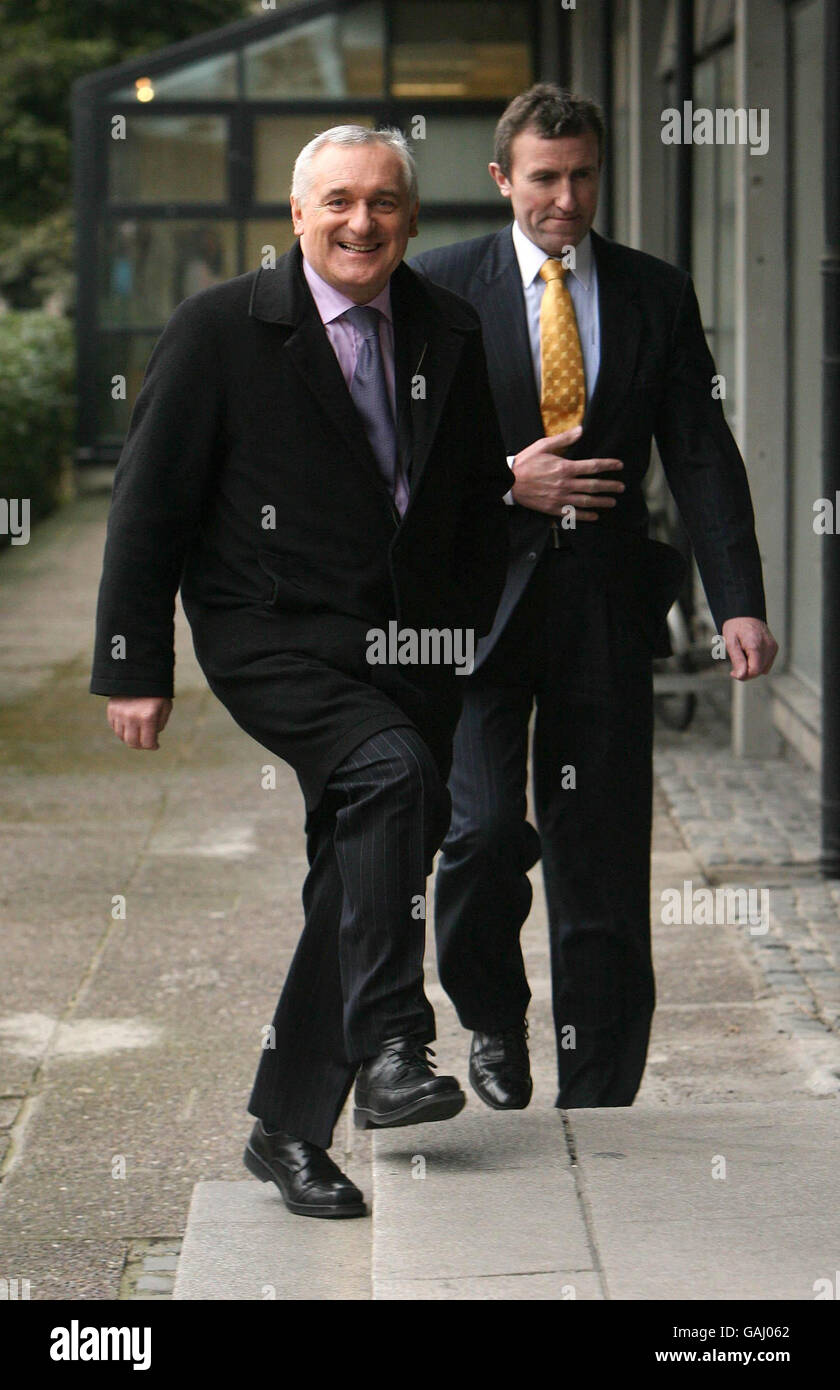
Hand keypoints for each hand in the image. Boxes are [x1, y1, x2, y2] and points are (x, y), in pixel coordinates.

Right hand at [107, 696, 172, 748]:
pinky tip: (130, 725)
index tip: (155, 745)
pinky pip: (115, 727)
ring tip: (138, 733)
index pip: (147, 743)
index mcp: (147, 717)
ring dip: (131, 738)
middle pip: (133, 743)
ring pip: (122, 736)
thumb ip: (160, 724)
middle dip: (141, 746)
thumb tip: (152, 737)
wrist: (139, 673)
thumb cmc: (156, 691)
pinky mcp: (111, 710)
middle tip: (146, 743)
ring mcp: (119, 714)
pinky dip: (122, 730)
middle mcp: (131, 717)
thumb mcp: (165, 706)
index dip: (153, 746)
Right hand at [510, 425, 624, 520]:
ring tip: (612, 502)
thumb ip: (564, 439)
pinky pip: (573, 513)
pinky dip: (585, 515)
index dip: (608, 465)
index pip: (592, 466)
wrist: (510, 482)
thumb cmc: (527, 462)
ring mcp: (560, 498)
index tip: (619, 465)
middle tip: (621, 487)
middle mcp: (565, 484)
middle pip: (593, 485)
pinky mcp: (553, 509)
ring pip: (586, 501)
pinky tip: (595, 516)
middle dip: (610, 486)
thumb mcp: (543, 445)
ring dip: (601, 502)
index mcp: (564, 467)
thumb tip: (581, 429)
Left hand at [721, 618, 778, 679]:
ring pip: (764, 669)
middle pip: (759, 671)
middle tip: (736, 664)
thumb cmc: (735, 627)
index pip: (754, 671)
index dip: (743, 675)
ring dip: (752, 668)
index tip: (732, 672)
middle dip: (747, 672)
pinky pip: (767, 663)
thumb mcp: (730, 642)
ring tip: (743, 656)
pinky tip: (750, 655)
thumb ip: (737, 660)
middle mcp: (768, 647)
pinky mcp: (774, 647)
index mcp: (756, 645)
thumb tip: (741, 676)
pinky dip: (758, 663)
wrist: (745, 613)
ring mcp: (773, 647)